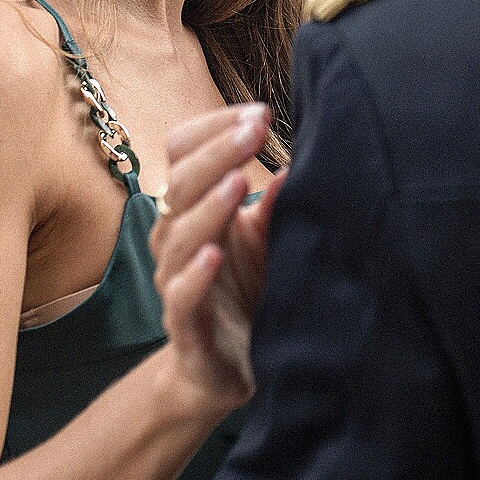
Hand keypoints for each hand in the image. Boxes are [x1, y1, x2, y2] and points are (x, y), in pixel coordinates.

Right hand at [150, 104, 280, 413]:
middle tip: (255, 130)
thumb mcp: (270, 239)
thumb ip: (278, 203)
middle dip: (217, 153)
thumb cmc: (250, 290)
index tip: (259, 112)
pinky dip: (195, 275)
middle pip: (179, 184)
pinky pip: (180, 296)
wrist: (232, 367)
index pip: (182, 151)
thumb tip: (303, 159)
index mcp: (194, 209)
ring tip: (239, 182)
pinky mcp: (185, 328)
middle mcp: (177, 240)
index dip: (213, 129)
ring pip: (179, 236)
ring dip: (209, 206)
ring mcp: (176, 282)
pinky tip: (214, 255)